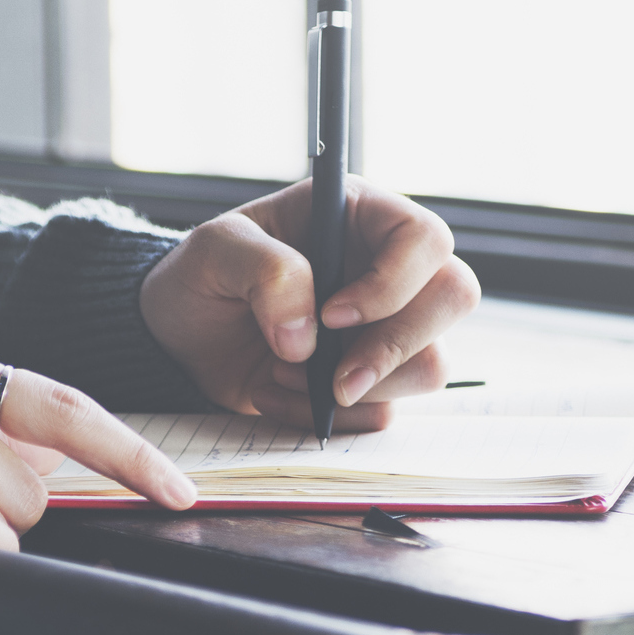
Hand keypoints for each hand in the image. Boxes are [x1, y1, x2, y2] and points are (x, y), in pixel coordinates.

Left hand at [141, 177, 479, 430]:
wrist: (179, 337)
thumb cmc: (202, 276)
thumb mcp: (215, 251)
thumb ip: (266, 272)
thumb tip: (309, 337)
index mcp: (360, 216)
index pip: (425, 238)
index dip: (394, 282)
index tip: (333, 316)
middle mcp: (389, 268)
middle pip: (454, 298)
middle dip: (397, 347)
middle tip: (333, 377)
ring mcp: (387, 327)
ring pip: (432, 364)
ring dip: (358, 388)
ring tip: (281, 376)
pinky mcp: (372, 379)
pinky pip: (386, 412)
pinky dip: (330, 419)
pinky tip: (275, 395)